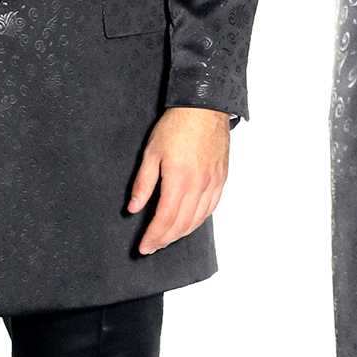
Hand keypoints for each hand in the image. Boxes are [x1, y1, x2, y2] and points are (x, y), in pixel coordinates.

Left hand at [128, 107, 229, 254]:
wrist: (205, 109)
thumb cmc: (177, 126)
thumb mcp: (151, 153)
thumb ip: (143, 183)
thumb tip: (134, 208)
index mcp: (179, 180)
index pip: (165, 219)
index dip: (154, 237)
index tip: (144, 247)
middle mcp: (199, 186)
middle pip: (182, 225)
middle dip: (165, 239)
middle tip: (152, 247)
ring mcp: (213, 184)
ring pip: (198, 220)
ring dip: (181, 234)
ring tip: (167, 238)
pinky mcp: (221, 179)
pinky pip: (211, 208)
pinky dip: (198, 221)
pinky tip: (189, 223)